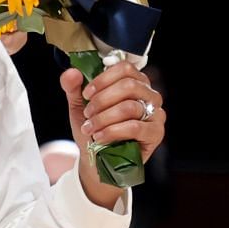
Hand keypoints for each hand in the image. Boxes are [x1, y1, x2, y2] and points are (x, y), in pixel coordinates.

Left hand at [60, 61, 164, 207]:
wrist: (97, 159)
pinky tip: (100, 137)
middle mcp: (149, 95)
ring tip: (91, 128)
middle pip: (129, 85)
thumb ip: (73, 88)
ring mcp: (156, 114)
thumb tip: (72, 72)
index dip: (103, 79)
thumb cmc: (94, 129)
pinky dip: (112, 131)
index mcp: (134, 82)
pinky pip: (135, 127)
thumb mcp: (79, 106)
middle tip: (88, 113)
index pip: (125, 68)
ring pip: (129, 107)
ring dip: (103, 118)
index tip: (86, 94)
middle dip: (101, 100)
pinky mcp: (156, 133)